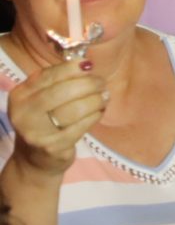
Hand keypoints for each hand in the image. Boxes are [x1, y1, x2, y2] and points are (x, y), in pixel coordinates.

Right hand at [8, 53, 106, 175]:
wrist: (33, 160)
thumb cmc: (44, 121)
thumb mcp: (41, 99)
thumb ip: (58, 82)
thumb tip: (86, 63)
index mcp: (20, 96)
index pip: (48, 75)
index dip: (71, 68)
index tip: (89, 65)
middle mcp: (23, 113)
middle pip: (63, 91)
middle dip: (88, 84)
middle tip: (102, 83)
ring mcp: (36, 132)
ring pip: (75, 109)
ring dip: (96, 100)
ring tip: (104, 97)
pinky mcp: (52, 147)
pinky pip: (81, 126)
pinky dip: (95, 116)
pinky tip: (99, 112)